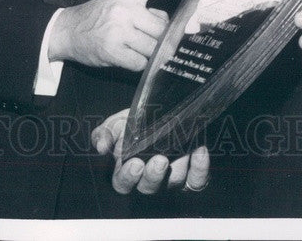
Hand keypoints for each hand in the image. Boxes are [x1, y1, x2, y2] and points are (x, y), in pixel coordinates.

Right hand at [49, 0, 199, 70]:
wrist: (68, 30)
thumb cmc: (99, 16)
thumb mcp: (120, 3)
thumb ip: (146, 10)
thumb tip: (177, 26)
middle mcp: (124, 8)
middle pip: (162, 27)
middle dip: (162, 38)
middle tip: (152, 40)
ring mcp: (119, 29)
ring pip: (154, 47)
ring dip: (150, 52)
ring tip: (135, 47)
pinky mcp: (113, 49)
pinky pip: (141, 62)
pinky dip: (139, 63)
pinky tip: (128, 56)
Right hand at [91, 108, 210, 194]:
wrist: (161, 112)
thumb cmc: (135, 122)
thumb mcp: (117, 123)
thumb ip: (105, 133)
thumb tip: (101, 147)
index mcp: (128, 171)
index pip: (123, 184)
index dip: (129, 177)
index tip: (134, 163)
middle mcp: (150, 179)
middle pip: (150, 188)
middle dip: (154, 176)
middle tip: (160, 160)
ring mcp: (172, 179)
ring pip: (175, 183)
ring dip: (179, 167)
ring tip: (182, 149)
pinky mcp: (192, 176)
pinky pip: (198, 181)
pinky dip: (200, 169)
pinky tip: (200, 151)